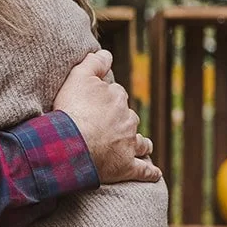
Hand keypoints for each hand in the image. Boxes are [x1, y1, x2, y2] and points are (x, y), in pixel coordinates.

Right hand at [53, 50, 160, 183]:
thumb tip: (106, 53)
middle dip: (124, 120)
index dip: (108, 97)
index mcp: (117, 98)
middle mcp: (127, 120)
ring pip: (141, 143)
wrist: (71, 144)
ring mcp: (128, 145)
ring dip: (142, 143)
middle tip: (113, 125)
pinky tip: (155, 173)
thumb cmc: (72, 109)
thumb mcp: (78, 77)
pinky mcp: (126, 167)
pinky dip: (150, 172)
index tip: (100, 102)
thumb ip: (94, 62)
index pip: (117, 93)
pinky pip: (143, 170)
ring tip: (142, 146)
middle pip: (130, 117)